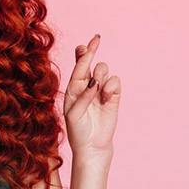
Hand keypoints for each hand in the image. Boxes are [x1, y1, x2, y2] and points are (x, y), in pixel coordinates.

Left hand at [63, 34, 120, 155]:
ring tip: (98, 89)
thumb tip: (94, 81)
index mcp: (73, 87)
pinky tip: (107, 97)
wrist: (93, 147)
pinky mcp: (113, 96)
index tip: (88, 42)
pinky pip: (115, 81)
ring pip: (103, 69)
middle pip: (90, 61)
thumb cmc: (78, 131)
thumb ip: (83, 96)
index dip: (84, 52)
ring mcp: (101, 90)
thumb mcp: (74, 113)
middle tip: (95, 41)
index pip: (78, 65)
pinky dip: (111, 86)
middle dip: (91, 53)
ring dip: (100, 74)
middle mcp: (87, 85)